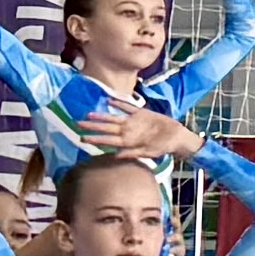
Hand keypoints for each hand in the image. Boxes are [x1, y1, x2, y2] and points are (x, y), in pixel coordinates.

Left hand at [82, 104, 204, 162]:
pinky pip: (128, 108)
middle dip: (92, 126)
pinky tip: (110, 101)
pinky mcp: (141, 114)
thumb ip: (132, 153)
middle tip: (77, 124)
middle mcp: (127, 131)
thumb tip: (116, 155)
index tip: (82, 138)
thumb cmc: (164, 147)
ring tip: (89, 113)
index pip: (107, 139)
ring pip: (114, 118)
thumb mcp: (149, 152)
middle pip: (106, 128)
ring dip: (102, 116)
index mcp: (128, 141)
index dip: (95, 138)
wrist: (177, 137)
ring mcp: (133, 122)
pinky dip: (119, 104)